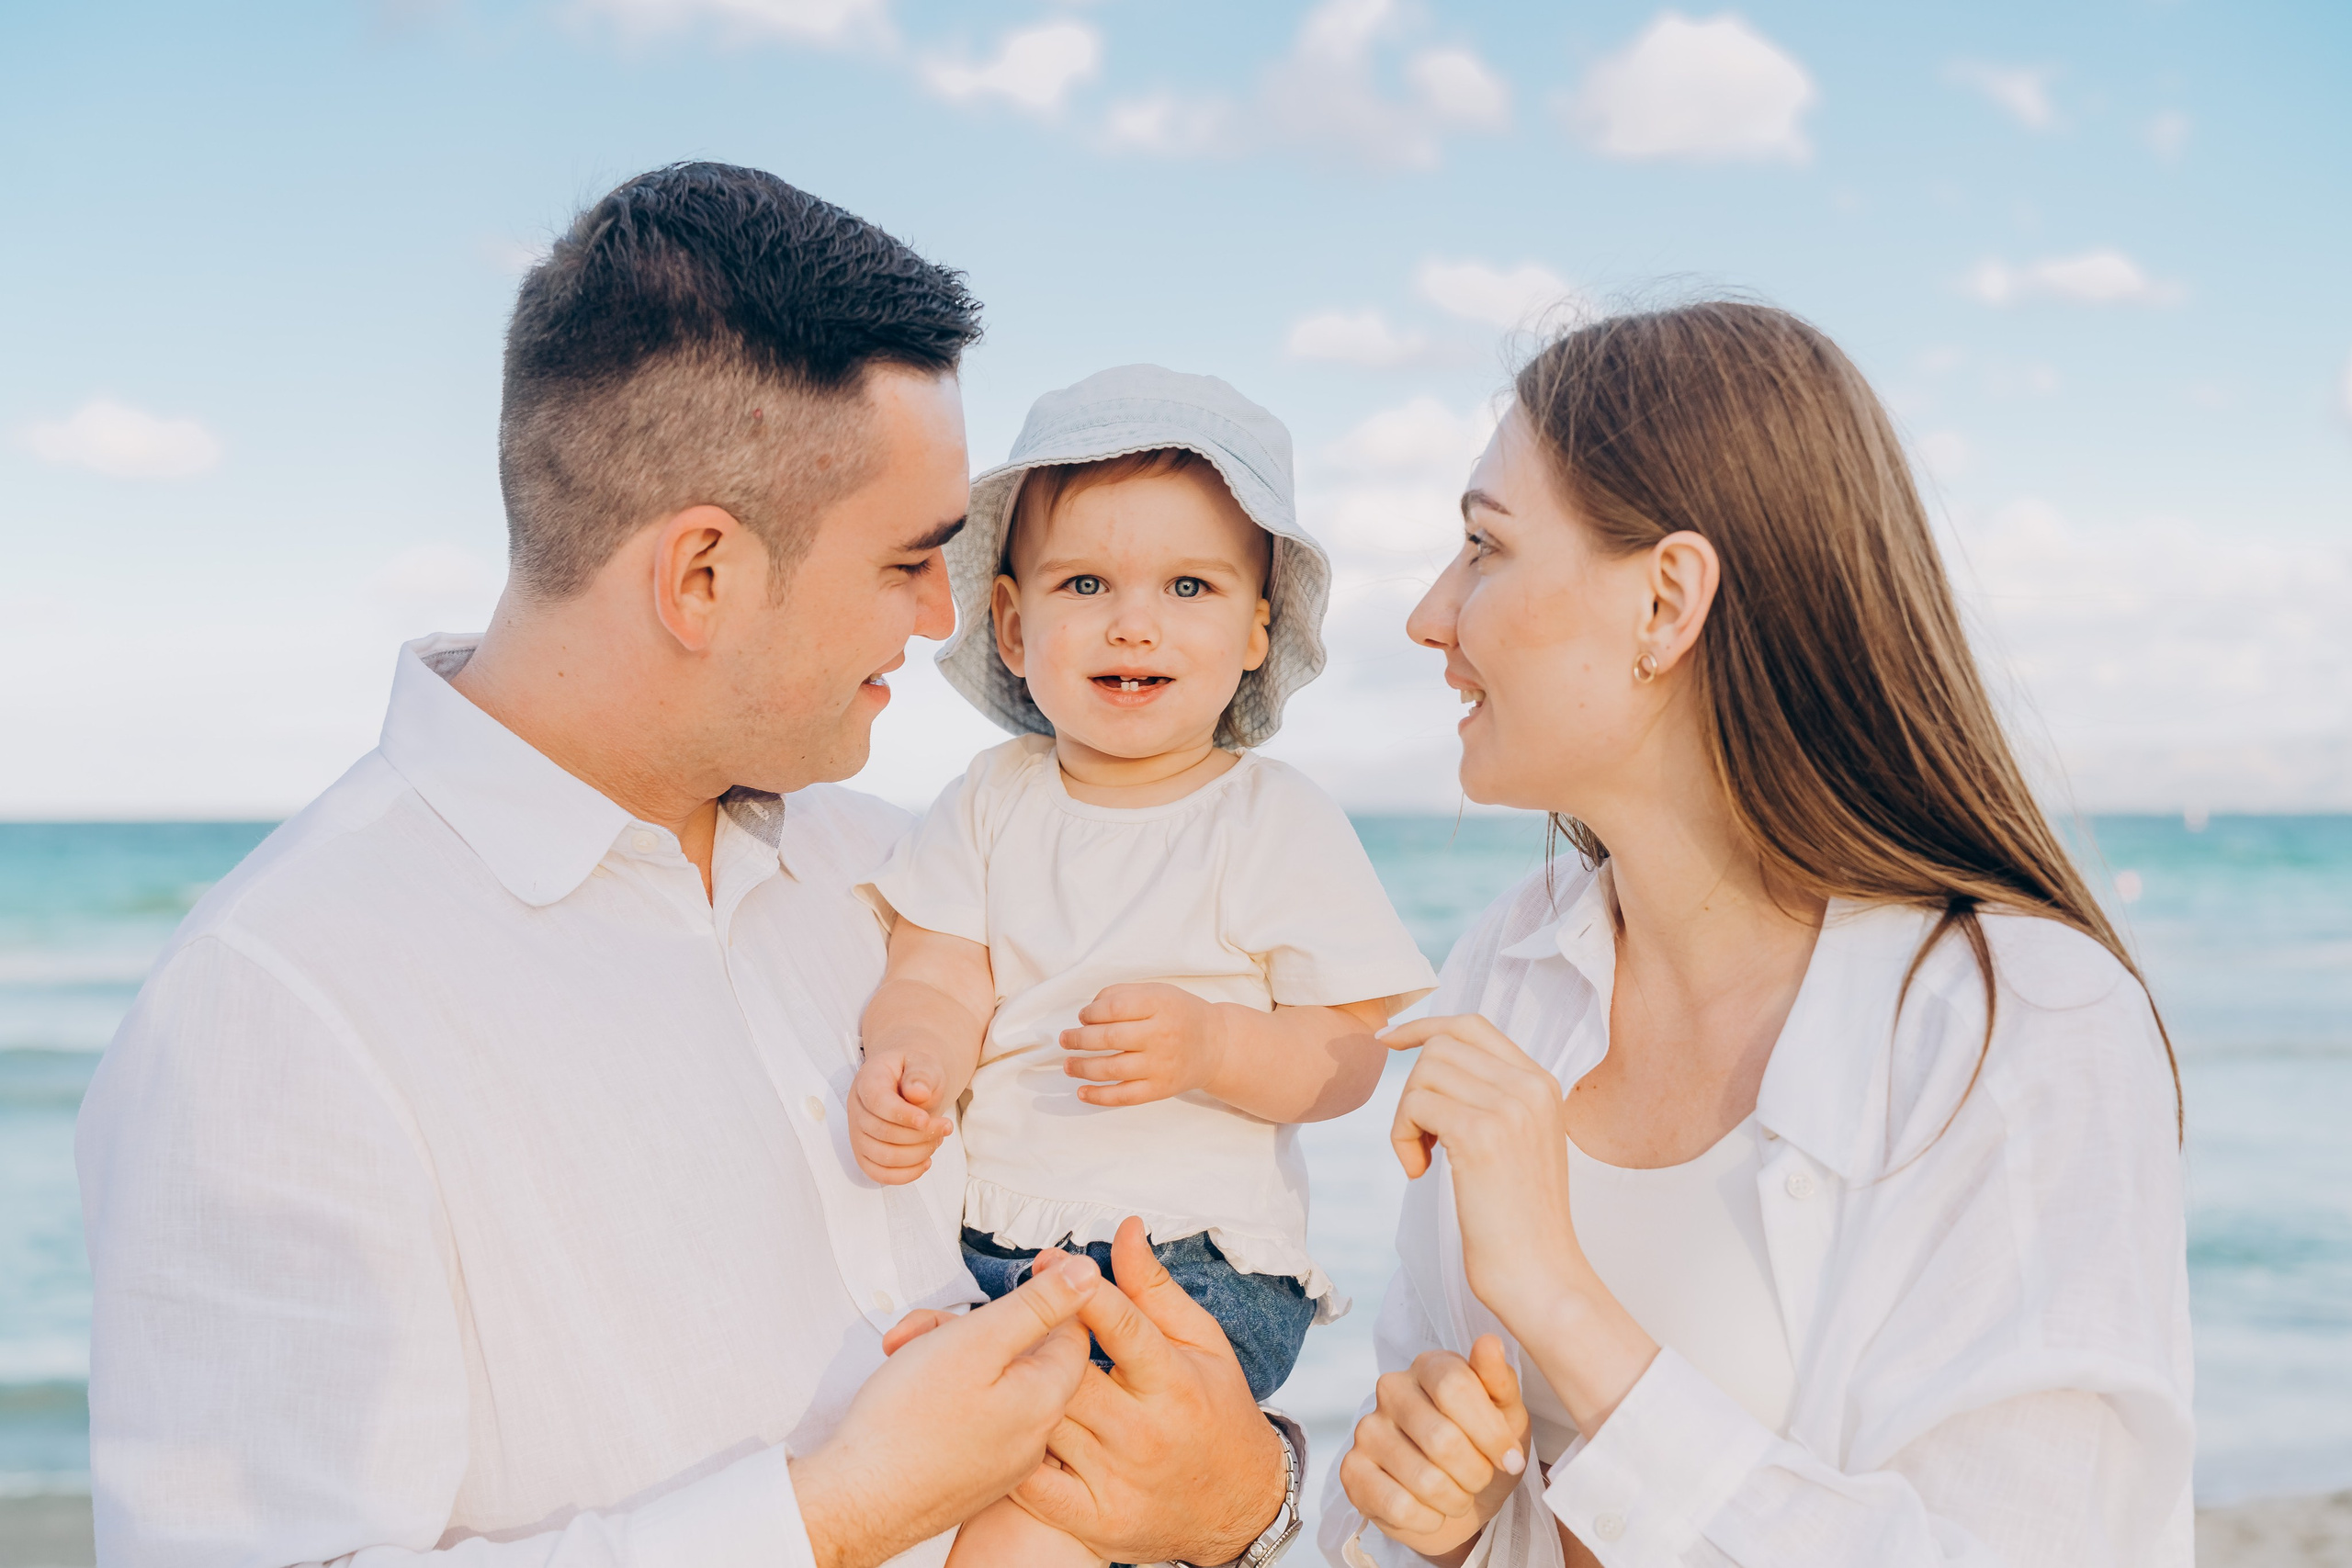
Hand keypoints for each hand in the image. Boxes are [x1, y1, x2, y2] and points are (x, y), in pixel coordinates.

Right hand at [792, 1256, 1101, 1567]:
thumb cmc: (906, 1426)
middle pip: (1019, 1353)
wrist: (855, 1501)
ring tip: (904, 1355)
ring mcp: (1001, 1457)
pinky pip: (971, 1415)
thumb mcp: (978, 1340)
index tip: (1019, 1273)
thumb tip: (1086, 1275)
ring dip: (946, 1354)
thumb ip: (1038, 1304)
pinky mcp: (971, 1471)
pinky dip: (941, 1393)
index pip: (1070, 1331)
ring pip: (988, 1380)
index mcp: (1044, 1400)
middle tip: (927, 1326)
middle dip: (971, 1326)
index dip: (1045, 1294)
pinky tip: (906, 1391)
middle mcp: (1032, 1435)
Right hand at [848, 1045, 955, 1183]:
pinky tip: (926, 1161)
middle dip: (920, 1135)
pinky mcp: (865, 1154)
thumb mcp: (924, 1064)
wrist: (911, 1083)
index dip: (902, 1115)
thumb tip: (918, 1093)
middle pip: (882, 1132)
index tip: (927, 1120)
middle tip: (945, 1126)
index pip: (877, 1102)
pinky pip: (879, 1174)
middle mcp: (857, 1108)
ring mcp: (858, 1134)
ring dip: (917, 1154)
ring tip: (937, 1140)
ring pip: (883, 1157)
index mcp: (868, 1080)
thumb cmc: (916, 1073)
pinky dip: (906, 1174)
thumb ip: (921, 1075)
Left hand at [1014, 1219, 1287, 1563]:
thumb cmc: (1217, 1410)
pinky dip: (1013, 1453)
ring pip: (1044, 1422)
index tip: (1050, 1262)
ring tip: (998, 1365)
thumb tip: (1124, 1229)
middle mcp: (1145, 1432)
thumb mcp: (1201, 1342)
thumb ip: (1154, 1289)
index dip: (1080, 1288)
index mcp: (1174, 1382)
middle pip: (1070, 1375)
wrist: (1238, 1507)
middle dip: (1040, 1337)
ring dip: (1016, 1391)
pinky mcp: (1095, 1520)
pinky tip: (1006, 1426)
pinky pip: (1034, 1484)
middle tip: (1015, 1315)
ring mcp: (1118, 1480)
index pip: (1121, 1325)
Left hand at [1060, 983, 1228, 1106]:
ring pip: (1111, 1068)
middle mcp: (1161, 1035)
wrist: (1216, 1045)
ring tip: (1068, 1064)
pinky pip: (1124, 1096)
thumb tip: (1088, 1013)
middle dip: (1079, 1039)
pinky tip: (1082, 1092)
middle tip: (1065, 1039)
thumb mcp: (1157, 992)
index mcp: (1160, 1005)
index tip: (1083, 1017)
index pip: (1114, 1008)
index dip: (1090, 1013)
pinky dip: (1099, 1096)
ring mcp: (1161, 1065)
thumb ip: (1122, 994)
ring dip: (1082, 1067)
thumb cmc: (1180, 1014)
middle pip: (1108, 1038)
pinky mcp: (1160, 1089)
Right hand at [1339, 1336, 1529, 1562]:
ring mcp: (1367, 1430)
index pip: (1455, 1387)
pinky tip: (1431, 1510)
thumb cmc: (1484, 1449)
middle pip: (1442, 1439)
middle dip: (1476, 1473)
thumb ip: (1500, 1382)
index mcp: (1429, 1366)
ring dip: (1455, 1500)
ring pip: (1424, 1479)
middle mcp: (1391, 1389)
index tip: (1511, 1459)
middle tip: (1481, 1479)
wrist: (1460, 1500)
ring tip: (1458, 1495)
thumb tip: (1489, 1342)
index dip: (1490, 1432)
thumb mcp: (1507, 1416)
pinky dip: (1429, 1519)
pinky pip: (1399, 1506)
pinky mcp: (1353, 1472)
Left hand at [1383, 1014, 1582, 1328]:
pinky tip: (1419, 1172)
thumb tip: (1432, 1061)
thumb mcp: (1520, 1141)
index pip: (1472, 1026)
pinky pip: (1415, 1106)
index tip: (1388, 1042)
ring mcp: (1510, 1108)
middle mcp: (1531, 1086)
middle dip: (1412, 1088)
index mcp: (1543, 1083)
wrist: (1541, 1274)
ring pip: (1422, 1074)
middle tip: (1420, 1139)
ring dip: (1405, 1117)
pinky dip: (1402, 1137)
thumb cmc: (1519, 1220)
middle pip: (1440, 1046)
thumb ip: (1492, 1098)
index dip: (1424, 1026)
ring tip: (1422, 1159)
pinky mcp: (1481, 1135)